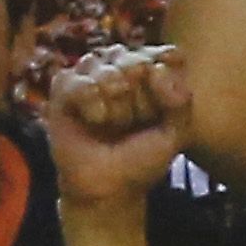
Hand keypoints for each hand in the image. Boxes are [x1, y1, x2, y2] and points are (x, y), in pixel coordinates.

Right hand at [45, 42, 191, 204]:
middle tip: (131, 125)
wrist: (107, 189)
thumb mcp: (174, 135)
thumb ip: (181, 102)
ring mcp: (91, 74)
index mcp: (150, 73)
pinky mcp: (63, 87)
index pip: (164, 56)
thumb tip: (157, 70)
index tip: (159, 112)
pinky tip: (93, 120)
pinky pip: (79, 80)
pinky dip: (89, 102)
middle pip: (136, 61)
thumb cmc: (141, 160)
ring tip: (111, 126)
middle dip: (139, 101)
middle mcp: (120, 67)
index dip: (164, 82)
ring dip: (115, 106)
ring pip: (108, 69)